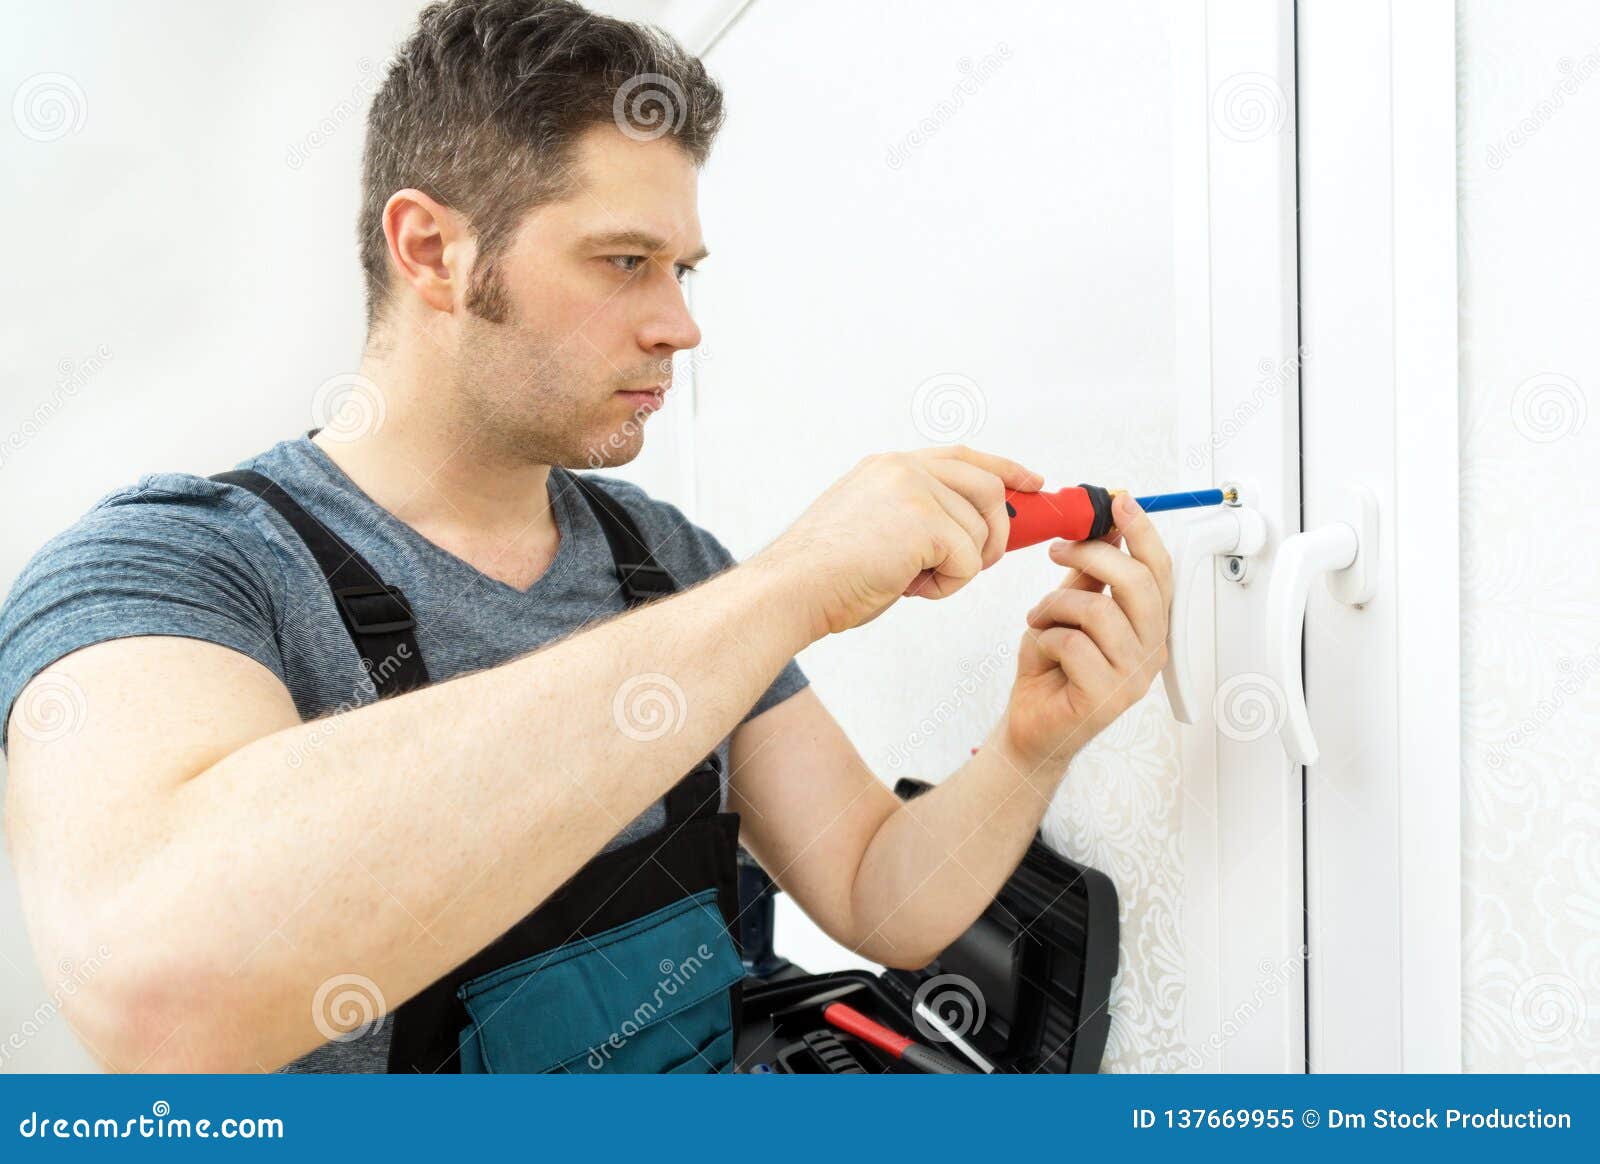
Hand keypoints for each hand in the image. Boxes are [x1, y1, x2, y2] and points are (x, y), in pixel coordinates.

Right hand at [759, 446, 1043, 638]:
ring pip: (978, 531)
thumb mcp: (877, 528)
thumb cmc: (827, 575)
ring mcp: (913, 490)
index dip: (1005, 469)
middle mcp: (903, 468)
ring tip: (915, 583)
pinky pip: (968, 560)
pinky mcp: (924, 521)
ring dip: (959, 569)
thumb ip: (919, 517)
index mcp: (890, 467)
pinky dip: (949, 585)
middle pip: (987, 489)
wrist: (791, 590)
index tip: (1033, 483)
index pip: (963, 457)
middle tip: (976, 565)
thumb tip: (972, 534)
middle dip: (996, 532)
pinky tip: (911, 589)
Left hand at [1000, 491, 1173, 776]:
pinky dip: (1044, 638)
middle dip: (1092, 556)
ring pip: (1098, 611)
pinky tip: (1039, 650)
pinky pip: (1071, 644)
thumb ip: (1090, 577)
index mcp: (1149, 628)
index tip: (1120, 501)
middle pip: (1137, 584)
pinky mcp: (1104, 698)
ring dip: (1055, 606)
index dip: (1143, 533)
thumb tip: (1107, 531)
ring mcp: (1131, 678)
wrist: (1030, 728)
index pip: (1159, 572)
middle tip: (1057, 551)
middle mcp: (1150, 652)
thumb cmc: (1051, 670)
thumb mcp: (1069, 612)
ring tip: (1038, 619)